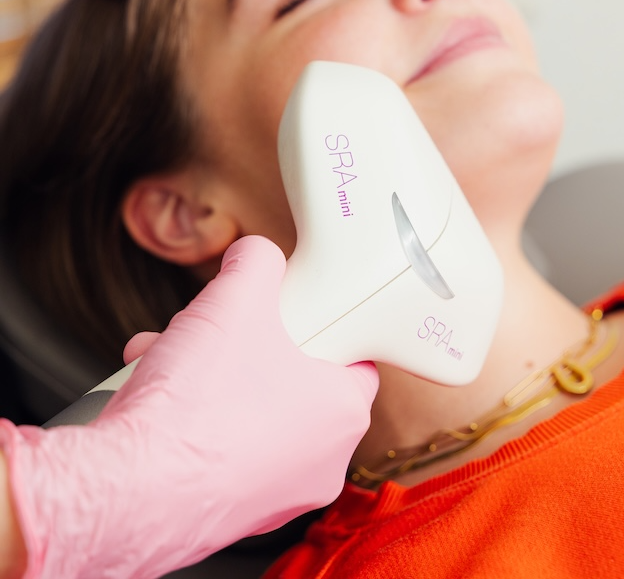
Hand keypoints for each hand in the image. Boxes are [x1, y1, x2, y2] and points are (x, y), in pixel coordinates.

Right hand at [0, 236, 377, 577]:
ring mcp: (275, 493)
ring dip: (208, 373)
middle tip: (218, 328)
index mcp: (343, 413)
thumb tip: (255, 254)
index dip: (318, 320)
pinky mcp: (229, 510)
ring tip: (171, 356)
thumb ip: (257, 261)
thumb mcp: (236, 298)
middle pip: (291, 376)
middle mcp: (320, 462)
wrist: (129, 490)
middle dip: (245, 342)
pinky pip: (219, 446)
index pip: (352, 353)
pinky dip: (190, 415)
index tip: (291, 310)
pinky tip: (155, 394)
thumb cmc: (197, 405)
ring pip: (249, 409)